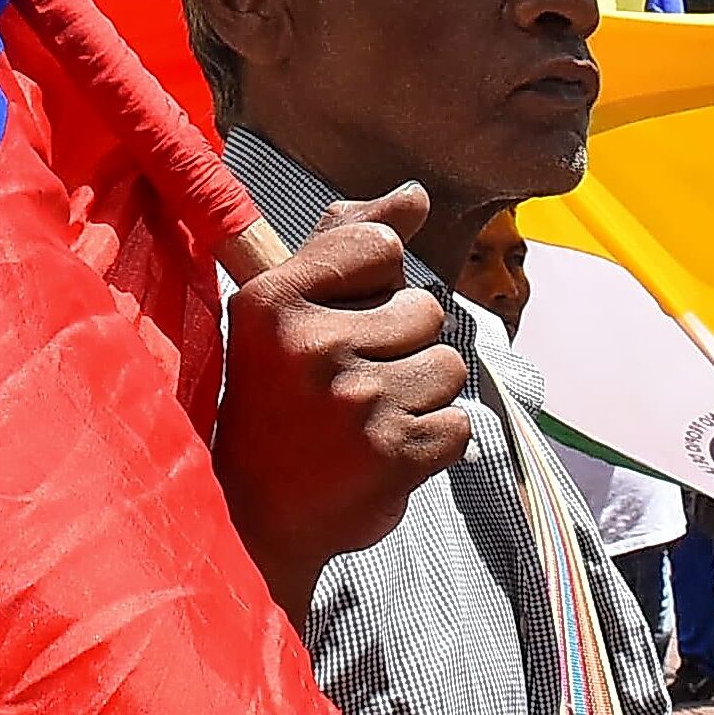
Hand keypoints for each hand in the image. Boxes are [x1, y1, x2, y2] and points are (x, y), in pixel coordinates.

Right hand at [213, 186, 473, 622]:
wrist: (255, 518)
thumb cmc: (277, 400)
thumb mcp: (286, 309)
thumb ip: (346, 241)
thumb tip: (416, 196)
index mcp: (275, 300)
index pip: (381, 247)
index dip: (377, 282)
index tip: (343, 320)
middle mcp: (312, 347)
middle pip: (425, 309)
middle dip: (402, 344)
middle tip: (350, 385)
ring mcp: (356, 403)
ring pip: (448, 367)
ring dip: (422, 394)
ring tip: (370, 418)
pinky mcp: (394, 454)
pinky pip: (458, 424)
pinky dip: (433, 442)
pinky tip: (385, 452)